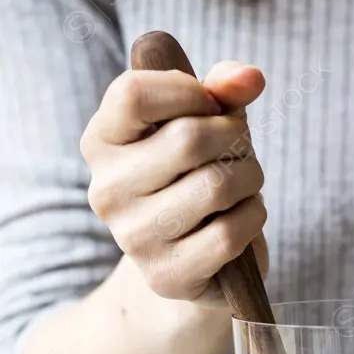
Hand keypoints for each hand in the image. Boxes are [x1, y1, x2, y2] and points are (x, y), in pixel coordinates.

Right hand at [81, 62, 267, 306]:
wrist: (196, 261)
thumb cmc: (198, 176)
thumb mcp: (205, 124)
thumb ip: (222, 90)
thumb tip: (249, 78)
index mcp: (101, 142)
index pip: (133, 94)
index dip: (190, 91)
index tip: (211, 106)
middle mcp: (107, 191)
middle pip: (188, 138)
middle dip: (236, 138)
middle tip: (239, 152)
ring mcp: (133, 238)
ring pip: (217, 185)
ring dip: (250, 178)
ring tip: (244, 185)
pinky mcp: (167, 276)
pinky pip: (230, 232)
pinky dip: (253, 217)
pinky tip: (244, 218)